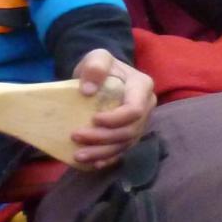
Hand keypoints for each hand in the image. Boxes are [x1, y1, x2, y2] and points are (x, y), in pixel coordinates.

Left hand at [68, 50, 155, 169]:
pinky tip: (93, 164)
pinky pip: (122, 150)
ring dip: (103, 152)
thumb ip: (95, 67)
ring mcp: (140, 122)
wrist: (101, 76)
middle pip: (130, 130)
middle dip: (103, 138)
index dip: (115, 119)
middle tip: (76, 136)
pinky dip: (109, 159)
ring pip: (125, 143)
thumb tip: (88, 91)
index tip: (92, 119)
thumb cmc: (100, 67)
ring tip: (79, 155)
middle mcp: (146, 106)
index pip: (135, 109)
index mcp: (142, 87)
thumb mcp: (97, 57)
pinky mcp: (130, 133)